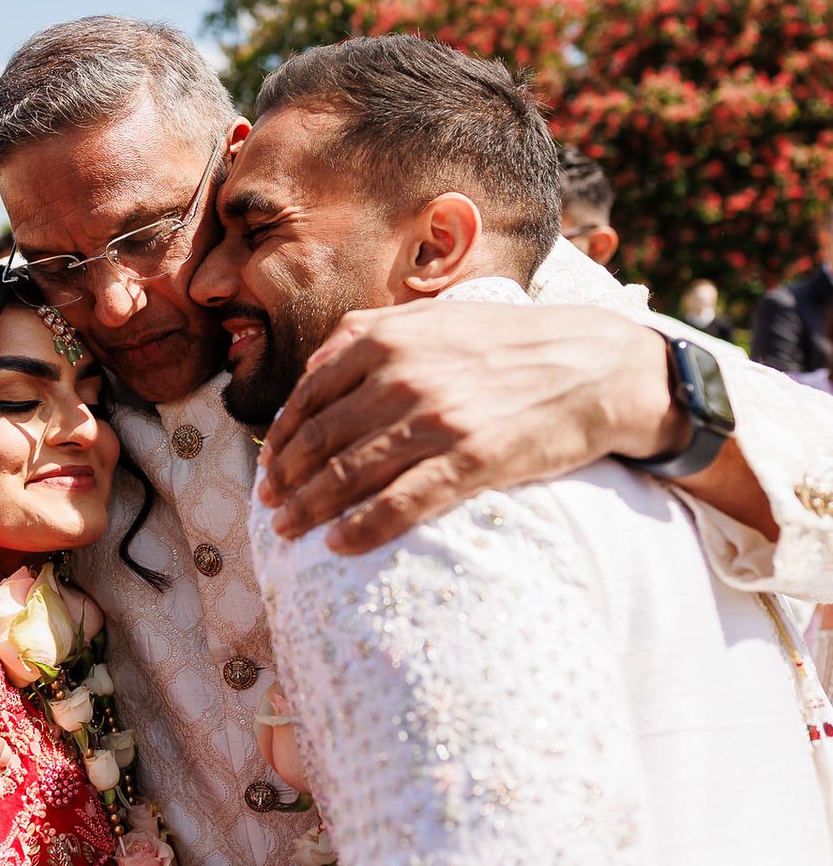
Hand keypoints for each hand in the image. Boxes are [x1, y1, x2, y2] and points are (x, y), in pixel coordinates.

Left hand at [258, 301, 685, 552]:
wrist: (597, 365)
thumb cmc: (510, 343)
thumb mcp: (434, 319)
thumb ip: (368, 335)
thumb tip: (311, 371)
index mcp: (387, 338)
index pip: (311, 395)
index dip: (282, 436)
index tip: (268, 463)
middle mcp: (403, 376)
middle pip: (321, 438)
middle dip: (286, 477)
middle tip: (270, 504)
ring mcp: (436, 419)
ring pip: (350, 473)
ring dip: (310, 507)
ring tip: (288, 529)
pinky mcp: (470, 459)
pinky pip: (400, 503)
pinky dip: (362, 528)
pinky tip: (338, 545)